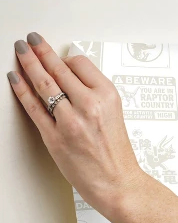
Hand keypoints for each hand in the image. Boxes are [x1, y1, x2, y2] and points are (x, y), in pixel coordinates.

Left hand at [6, 33, 143, 214]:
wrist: (117, 182)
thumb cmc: (116, 153)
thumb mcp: (113, 115)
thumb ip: (93, 95)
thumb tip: (71, 79)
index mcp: (107, 96)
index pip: (80, 64)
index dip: (66, 58)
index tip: (59, 56)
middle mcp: (90, 105)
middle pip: (59, 69)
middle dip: (41, 51)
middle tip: (31, 40)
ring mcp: (70, 121)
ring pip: (43, 84)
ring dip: (28, 63)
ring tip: (20, 51)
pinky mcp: (55, 137)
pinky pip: (33, 107)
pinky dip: (21, 90)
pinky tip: (15, 78)